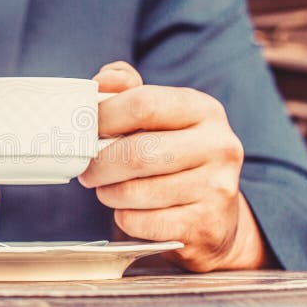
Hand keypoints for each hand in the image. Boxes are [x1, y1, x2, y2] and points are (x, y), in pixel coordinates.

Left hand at [78, 62, 270, 271]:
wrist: (217, 218)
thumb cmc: (176, 158)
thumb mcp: (161, 116)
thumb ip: (128, 91)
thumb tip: (102, 81)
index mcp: (204, 110)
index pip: (143, 104)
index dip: (105, 117)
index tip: (88, 130)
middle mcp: (218, 146)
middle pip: (136, 154)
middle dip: (100, 164)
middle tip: (88, 170)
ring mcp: (217, 188)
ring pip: (135, 192)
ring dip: (109, 193)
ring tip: (108, 189)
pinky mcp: (206, 226)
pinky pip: (142, 222)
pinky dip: (125, 218)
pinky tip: (132, 211)